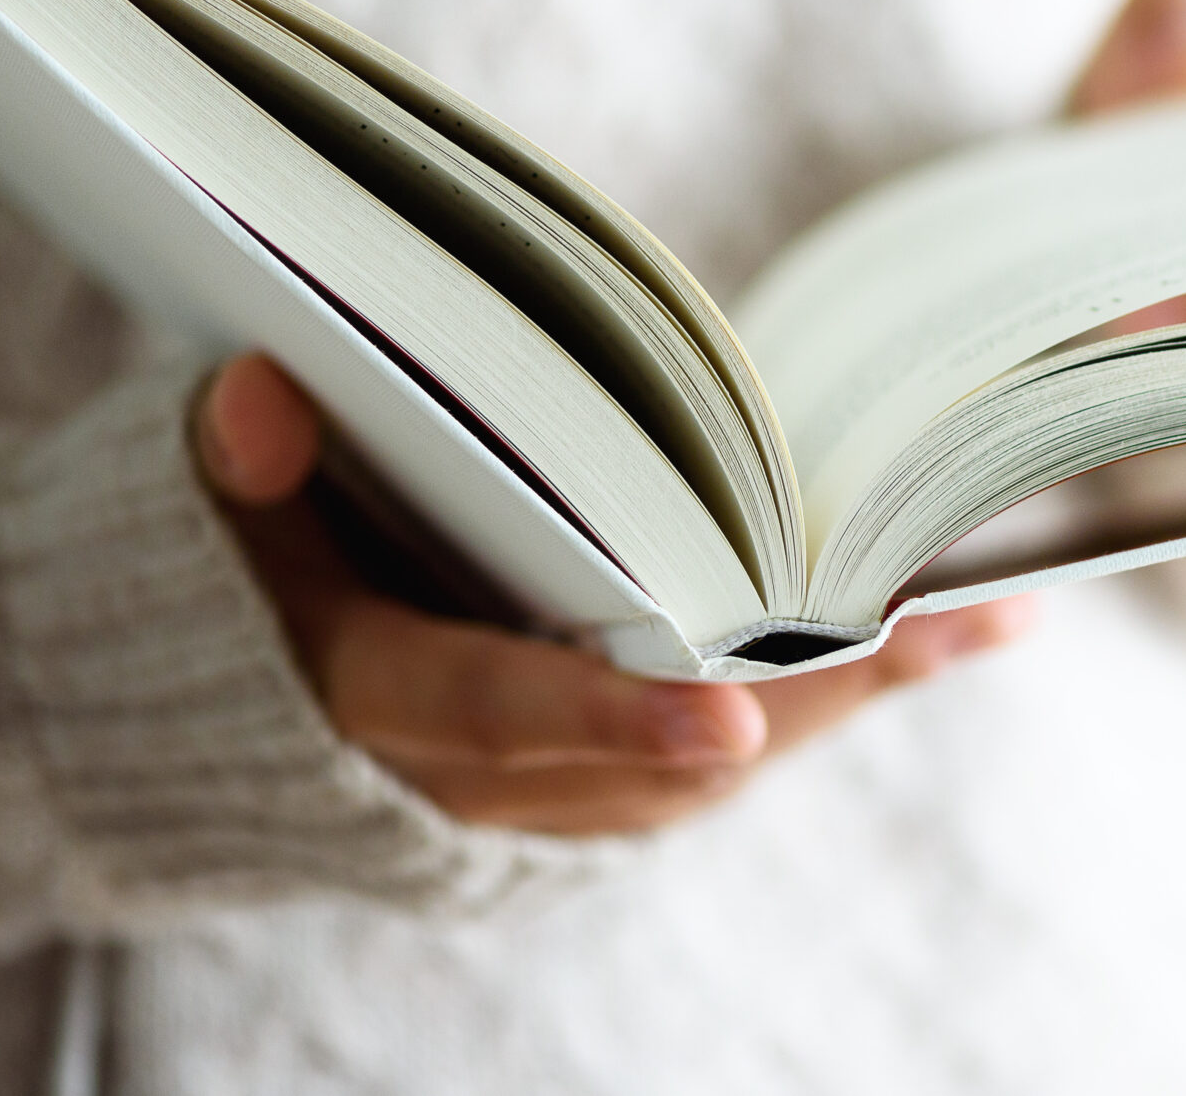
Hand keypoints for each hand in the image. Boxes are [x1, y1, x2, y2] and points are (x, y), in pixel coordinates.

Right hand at [193, 353, 1033, 835]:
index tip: (731, 721)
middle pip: (664, 751)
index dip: (613, 720)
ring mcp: (550, 793)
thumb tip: (261, 391)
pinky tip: (941, 632)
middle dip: (806, 693)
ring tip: (979, 613)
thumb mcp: (206, 522)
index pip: (502, 713)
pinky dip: (832, 695)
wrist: (222, 726)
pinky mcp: (600, 784)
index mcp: (380, 701)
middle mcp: (480, 777)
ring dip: (850, 692)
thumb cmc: (234, 587)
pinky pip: (734, 751)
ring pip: (721, 760)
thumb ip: (243, 466)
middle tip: (940, 622)